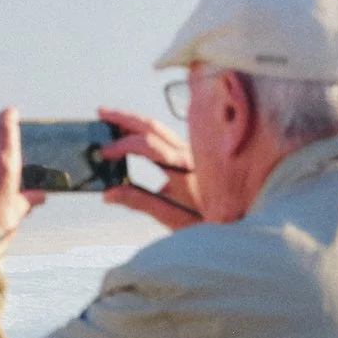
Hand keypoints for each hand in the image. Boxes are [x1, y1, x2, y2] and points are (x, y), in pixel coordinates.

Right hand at [96, 103, 200, 229]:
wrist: (235, 224)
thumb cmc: (206, 222)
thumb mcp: (170, 216)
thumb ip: (139, 202)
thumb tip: (108, 193)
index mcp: (184, 166)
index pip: (147, 145)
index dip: (122, 146)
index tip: (104, 153)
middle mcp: (189, 153)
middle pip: (153, 126)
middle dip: (125, 118)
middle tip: (102, 113)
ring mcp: (191, 152)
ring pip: (160, 128)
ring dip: (134, 121)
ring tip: (112, 118)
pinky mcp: (191, 156)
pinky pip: (166, 136)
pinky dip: (145, 130)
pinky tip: (132, 133)